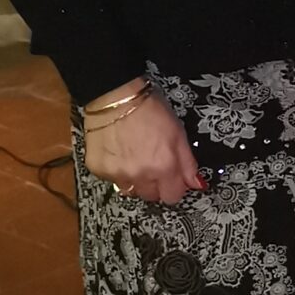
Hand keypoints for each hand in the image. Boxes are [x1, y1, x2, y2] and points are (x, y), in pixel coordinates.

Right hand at [85, 89, 202, 204]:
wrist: (115, 97)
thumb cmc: (149, 110)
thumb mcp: (178, 133)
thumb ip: (188, 163)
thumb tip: (196, 184)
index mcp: (163, 166)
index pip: (173, 197)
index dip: (174, 187)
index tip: (172, 178)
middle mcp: (140, 175)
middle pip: (151, 196)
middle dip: (155, 184)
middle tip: (152, 163)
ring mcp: (117, 174)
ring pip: (130, 190)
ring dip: (135, 178)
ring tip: (134, 156)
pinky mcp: (98, 169)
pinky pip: (111, 179)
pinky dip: (116, 170)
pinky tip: (119, 152)